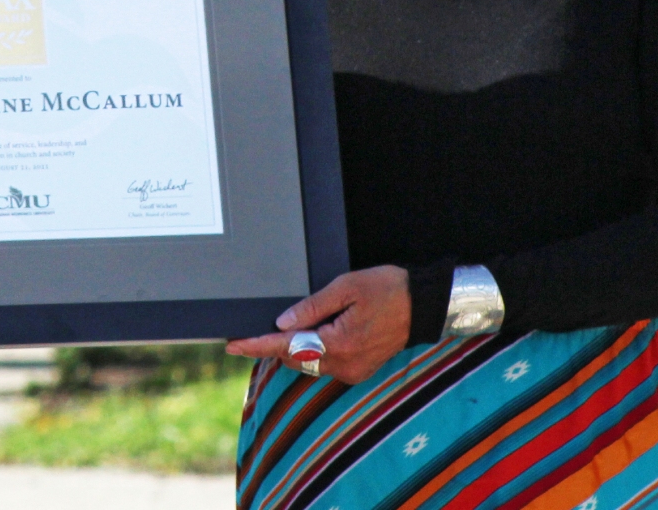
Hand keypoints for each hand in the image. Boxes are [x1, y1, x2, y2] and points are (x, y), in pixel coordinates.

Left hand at [225, 265, 410, 383]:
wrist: (424, 305)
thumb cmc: (387, 289)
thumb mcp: (346, 287)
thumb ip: (312, 307)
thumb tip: (283, 323)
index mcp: (339, 343)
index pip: (286, 347)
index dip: (257, 345)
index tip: (233, 345)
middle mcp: (345, 364)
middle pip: (294, 358)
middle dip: (278, 342)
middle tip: (267, 322)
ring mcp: (353, 371)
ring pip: (309, 362)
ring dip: (297, 346)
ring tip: (297, 323)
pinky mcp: (359, 371)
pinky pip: (325, 364)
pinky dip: (315, 350)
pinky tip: (317, 332)